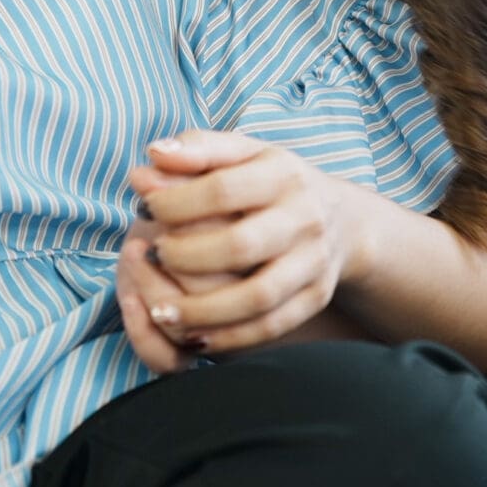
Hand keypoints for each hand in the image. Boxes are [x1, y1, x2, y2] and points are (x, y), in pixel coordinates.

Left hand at [127, 130, 376, 356]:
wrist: (340, 219)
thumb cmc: (270, 182)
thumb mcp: (242, 153)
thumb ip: (197, 150)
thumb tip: (153, 156)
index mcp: (283, 174)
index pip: (222, 190)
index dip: (176, 203)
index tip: (146, 208)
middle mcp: (304, 218)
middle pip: (240, 245)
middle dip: (186, 257)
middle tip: (153, 256)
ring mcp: (313, 262)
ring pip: (257, 296)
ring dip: (203, 310)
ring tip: (161, 313)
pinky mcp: (315, 297)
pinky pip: (271, 326)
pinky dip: (230, 337)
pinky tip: (194, 336)